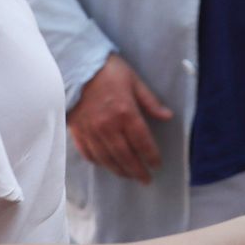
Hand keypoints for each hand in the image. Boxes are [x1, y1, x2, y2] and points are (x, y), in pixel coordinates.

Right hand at [67, 54, 172, 183]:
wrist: (76, 64)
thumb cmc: (108, 70)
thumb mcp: (134, 81)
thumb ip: (150, 101)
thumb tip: (168, 116)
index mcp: (125, 112)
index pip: (142, 142)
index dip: (151, 156)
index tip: (157, 165)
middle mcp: (108, 126)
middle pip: (125, 156)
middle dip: (137, 170)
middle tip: (145, 180)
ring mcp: (91, 130)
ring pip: (107, 158)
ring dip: (119, 170)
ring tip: (128, 176)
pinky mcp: (77, 131)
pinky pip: (88, 153)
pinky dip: (98, 162)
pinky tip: (106, 164)